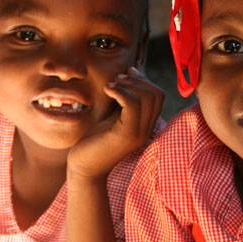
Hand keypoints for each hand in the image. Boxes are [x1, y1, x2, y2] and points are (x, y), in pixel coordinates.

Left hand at [67, 67, 163, 182]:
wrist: (84, 168)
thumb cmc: (95, 141)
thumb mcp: (113, 117)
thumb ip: (123, 102)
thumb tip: (127, 77)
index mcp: (145, 124)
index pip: (158, 95)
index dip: (144, 80)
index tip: (127, 73)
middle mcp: (146, 129)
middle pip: (156, 93)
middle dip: (137, 80)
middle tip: (117, 79)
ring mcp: (138, 133)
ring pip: (147, 97)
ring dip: (127, 84)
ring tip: (110, 85)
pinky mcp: (126, 135)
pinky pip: (132, 104)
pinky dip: (120, 91)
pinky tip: (107, 90)